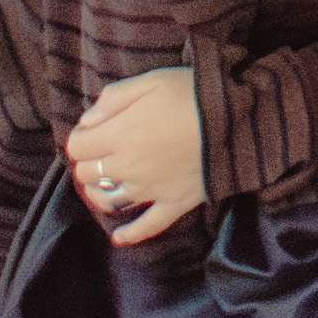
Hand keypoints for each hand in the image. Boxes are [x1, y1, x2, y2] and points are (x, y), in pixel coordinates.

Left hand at [64, 65, 205, 243]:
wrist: (240, 119)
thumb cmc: (194, 93)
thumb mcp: (152, 80)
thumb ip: (114, 98)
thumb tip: (88, 120)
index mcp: (120, 135)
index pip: (78, 147)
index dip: (81, 136)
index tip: (93, 128)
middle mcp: (128, 167)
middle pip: (89, 174)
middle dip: (89, 161)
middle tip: (102, 149)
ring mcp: (151, 190)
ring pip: (108, 201)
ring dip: (99, 192)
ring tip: (104, 182)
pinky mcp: (174, 204)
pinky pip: (146, 226)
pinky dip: (130, 234)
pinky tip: (117, 237)